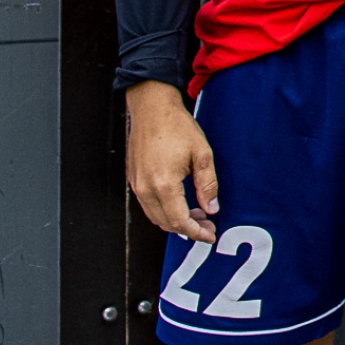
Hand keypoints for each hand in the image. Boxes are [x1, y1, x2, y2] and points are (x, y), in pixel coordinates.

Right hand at [126, 81, 217, 242]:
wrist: (152, 109)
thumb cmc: (177, 127)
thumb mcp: (203, 154)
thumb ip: (207, 185)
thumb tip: (211, 208)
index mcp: (164, 185)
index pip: (180, 221)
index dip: (196, 232)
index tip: (211, 235)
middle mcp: (146, 189)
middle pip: (166, 223)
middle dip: (188, 229)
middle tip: (208, 225)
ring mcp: (136, 185)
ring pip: (155, 216)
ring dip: (175, 221)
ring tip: (198, 215)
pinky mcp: (133, 179)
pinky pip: (148, 205)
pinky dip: (164, 211)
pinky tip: (181, 204)